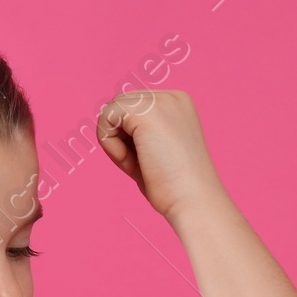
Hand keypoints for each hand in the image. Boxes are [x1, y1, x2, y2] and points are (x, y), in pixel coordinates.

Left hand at [96, 88, 225, 220]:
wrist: (192, 200)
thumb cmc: (173, 184)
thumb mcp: (154, 147)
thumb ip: (134, 130)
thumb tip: (105, 116)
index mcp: (178, 103)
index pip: (133, 106)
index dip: (129, 136)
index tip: (149, 159)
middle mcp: (172, 97)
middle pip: (119, 104)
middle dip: (120, 137)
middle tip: (143, 163)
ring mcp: (161, 101)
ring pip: (110, 109)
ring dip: (114, 141)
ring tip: (140, 162)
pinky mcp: (146, 111)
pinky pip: (106, 118)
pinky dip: (109, 144)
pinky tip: (129, 160)